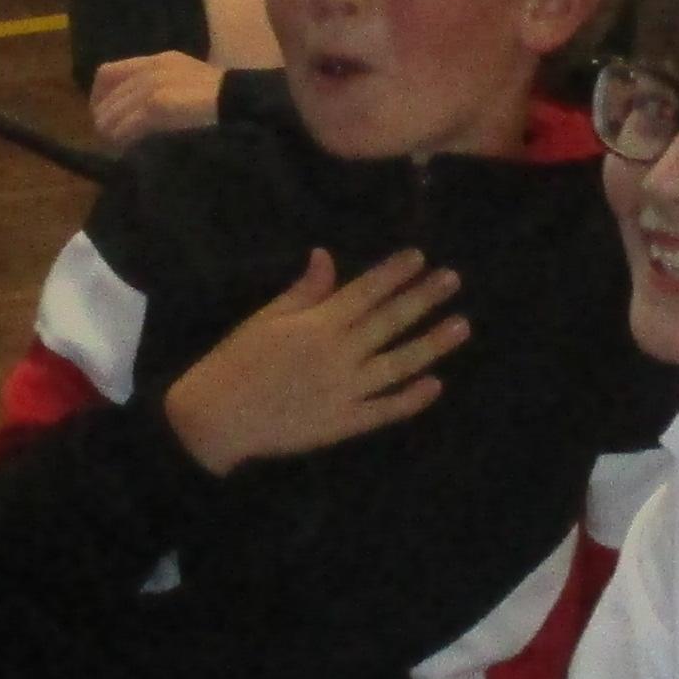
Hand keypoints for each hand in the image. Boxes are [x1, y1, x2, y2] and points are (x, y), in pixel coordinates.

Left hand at [87, 52, 231, 151]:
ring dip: (112, 134)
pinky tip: (128, 151)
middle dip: (104, 120)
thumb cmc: (224, 103)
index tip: (103, 118)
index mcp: (159, 61)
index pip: (108, 72)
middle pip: (107, 95)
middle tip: (109, 142)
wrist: (244, 106)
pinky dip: (123, 140)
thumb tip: (134, 115)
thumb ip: (163, 92)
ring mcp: (154, 85)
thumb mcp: (189, 87)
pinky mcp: (158, 104)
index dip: (99, 97)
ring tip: (119, 149)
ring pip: (112, 113)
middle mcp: (152, 68)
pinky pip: (126, 126)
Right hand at [161, 248, 464, 476]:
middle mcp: (338, 354)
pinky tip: (434, 386)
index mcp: (318, 324)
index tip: (420, 257)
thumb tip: (328, 255)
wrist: (217, 416)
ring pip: (398, 364)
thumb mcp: (267, 318)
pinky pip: (384, 410)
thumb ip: (305, 291)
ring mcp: (345, 390)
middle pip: (390, 321)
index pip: (365, 292)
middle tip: (453, 279)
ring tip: (461, 325)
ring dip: (432, 344)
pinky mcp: (344, 423)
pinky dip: (410, 399)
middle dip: (423, 298)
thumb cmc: (238, 361)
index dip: (394, 273)